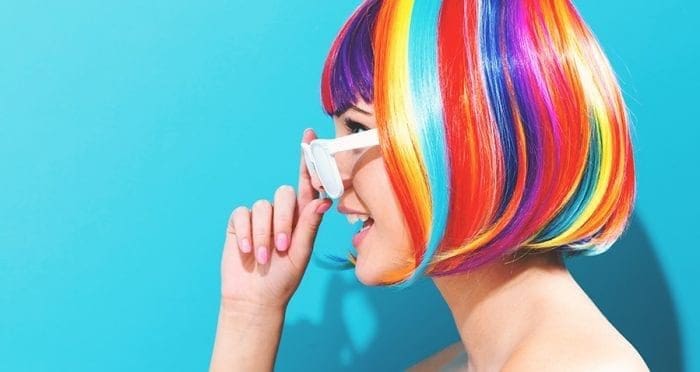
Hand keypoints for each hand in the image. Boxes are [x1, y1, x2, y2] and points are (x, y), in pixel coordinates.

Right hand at [218, 128, 331, 312]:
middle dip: (283, 220)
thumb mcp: (301, 253)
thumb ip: (309, 226)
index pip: (308, 184)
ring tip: (263, 257)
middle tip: (281, 247)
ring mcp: (260, 216)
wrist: (255, 298)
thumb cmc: (283, 279)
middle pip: (285, 194)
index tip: (309, 136)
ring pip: (263, 207)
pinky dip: (245, 233)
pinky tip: (246, 251)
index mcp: (302, 217)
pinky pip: (242, 214)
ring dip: (263, 234)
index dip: (309, 161)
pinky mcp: (239, 222)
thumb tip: (322, 200)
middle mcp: (282, 212)